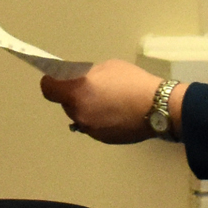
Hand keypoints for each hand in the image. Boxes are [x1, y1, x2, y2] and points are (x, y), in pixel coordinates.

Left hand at [39, 59, 171, 144]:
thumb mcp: (107, 68)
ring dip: (88, 108)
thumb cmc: (132, 82)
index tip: (57, 79)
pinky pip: (95, 126)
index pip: (49, 90)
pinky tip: (116, 113)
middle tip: (91, 88)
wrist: (158, 107)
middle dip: (74, 96)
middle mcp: (79, 114)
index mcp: (76, 93)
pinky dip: (100, 119)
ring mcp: (92, 130)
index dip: (51, 83)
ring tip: (108, 101)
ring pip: (81, 116)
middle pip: (67, 104)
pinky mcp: (104, 139)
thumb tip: (82, 80)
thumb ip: (89, 75)